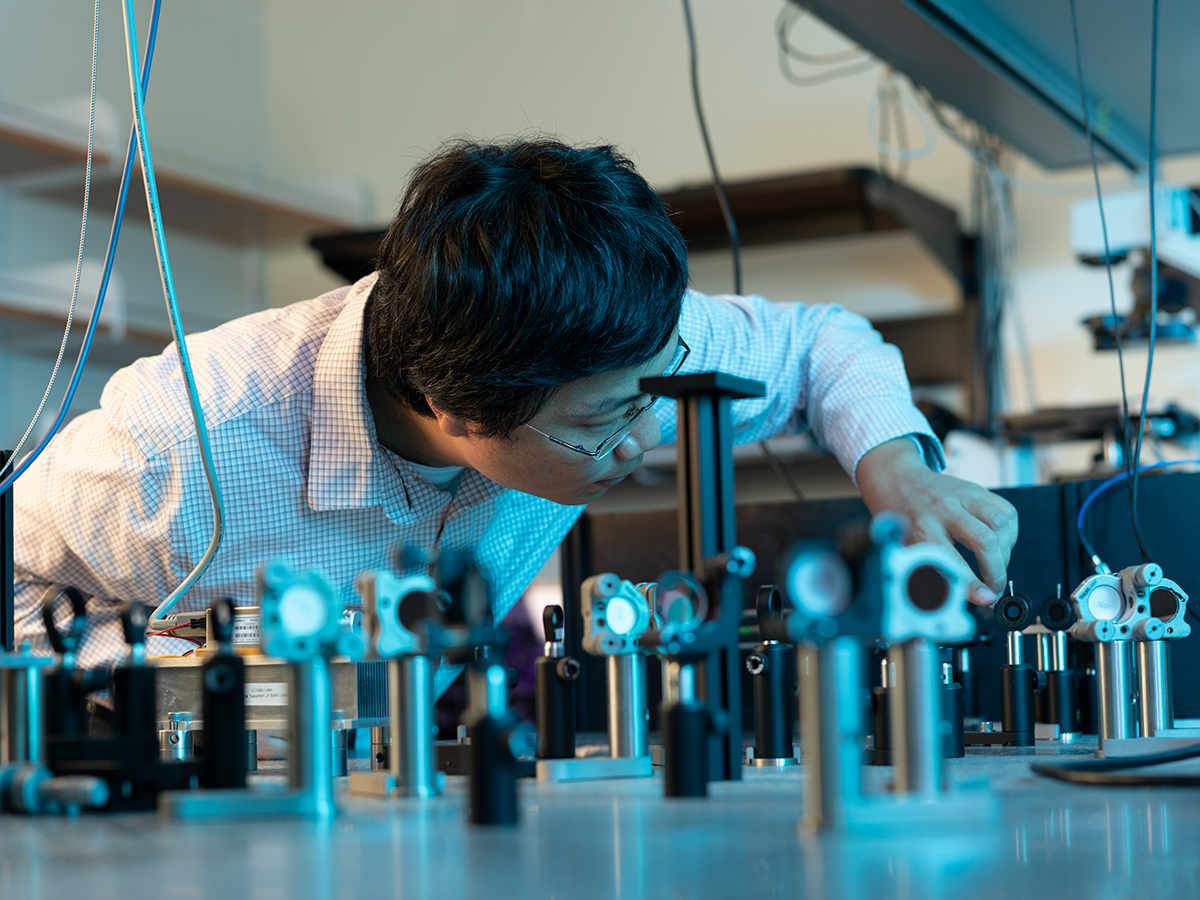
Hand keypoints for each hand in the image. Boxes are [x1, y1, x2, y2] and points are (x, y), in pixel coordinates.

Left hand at [855, 437, 1017, 606]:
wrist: (896, 478)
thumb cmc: (900, 517)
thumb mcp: (905, 546)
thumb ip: (929, 571)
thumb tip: (956, 597)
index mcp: (922, 528)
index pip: (953, 561)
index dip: (973, 584)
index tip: (986, 598)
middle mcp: (944, 510)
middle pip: (985, 541)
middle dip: (997, 572)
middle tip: (994, 587)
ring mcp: (962, 496)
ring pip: (1000, 525)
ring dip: (1006, 552)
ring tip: (997, 565)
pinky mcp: (976, 489)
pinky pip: (1006, 511)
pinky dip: (1010, 533)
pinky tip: (1001, 544)